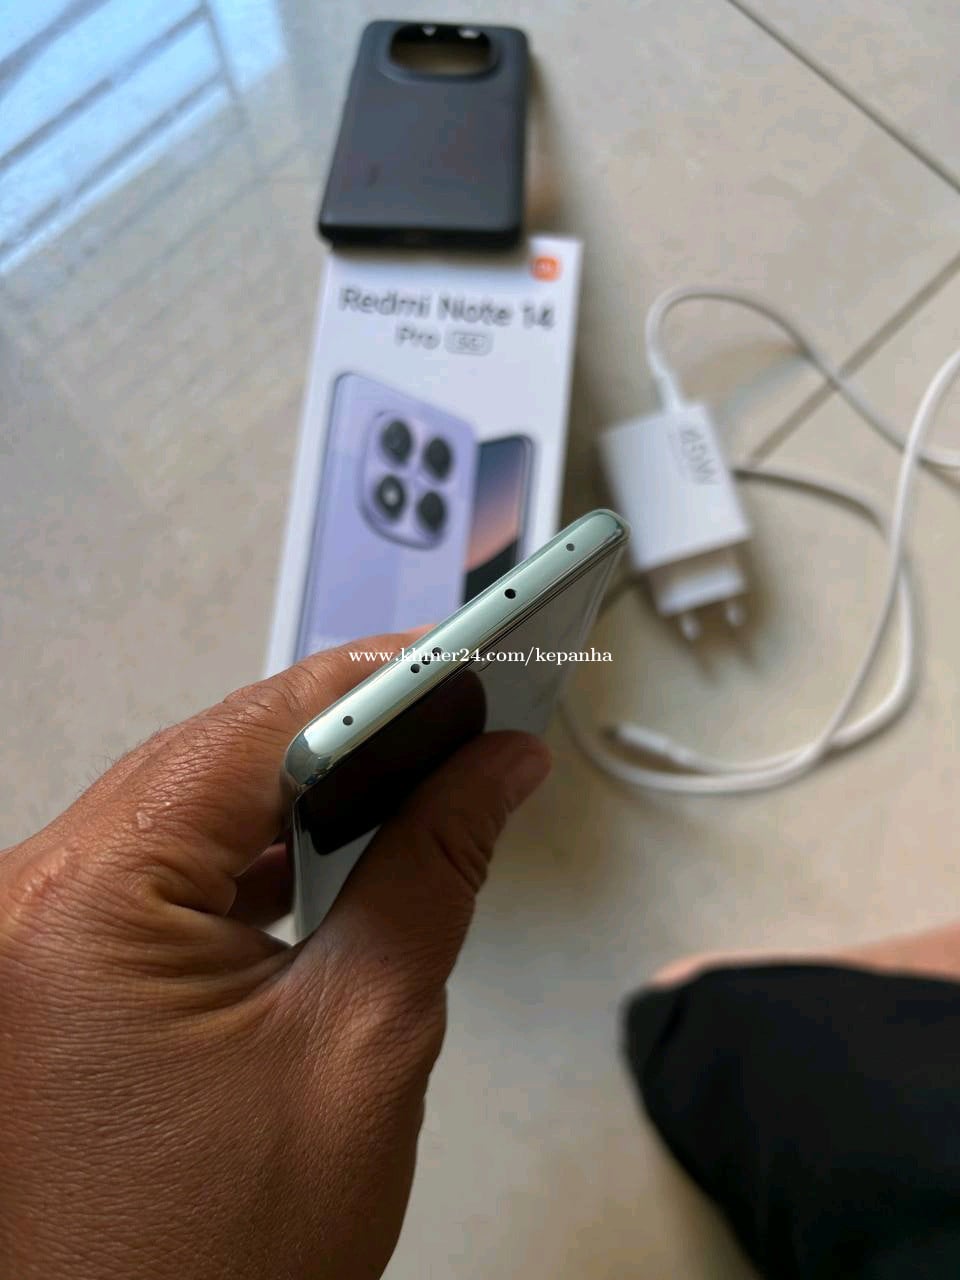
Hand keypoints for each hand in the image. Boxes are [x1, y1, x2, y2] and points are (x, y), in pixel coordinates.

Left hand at [0, 636, 549, 1278]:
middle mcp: (33, 897)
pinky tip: (332, 844)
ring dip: (301, 788)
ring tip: (418, 766)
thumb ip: (433, 873)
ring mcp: (31, 933)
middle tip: (464, 709)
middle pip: (215, 757)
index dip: (376, 678)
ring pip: (190, 805)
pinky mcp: (52, 967)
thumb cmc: (227, 1253)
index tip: (470, 652)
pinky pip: (162, 866)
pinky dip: (251, 847)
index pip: (255, 730)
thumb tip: (496, 767)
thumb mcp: (363, 1040)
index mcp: (90, 901)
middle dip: (347, 730)